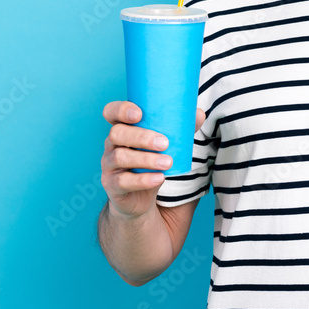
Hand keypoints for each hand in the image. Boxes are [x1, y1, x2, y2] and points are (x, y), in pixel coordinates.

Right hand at [100, 101, 204, 220]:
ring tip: (168, 162)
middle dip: (141, 137)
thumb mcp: (165, 145)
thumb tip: (200, 113)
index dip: (121, 110)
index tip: (139, 114)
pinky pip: (123, 181)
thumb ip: (181, 128)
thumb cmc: (153, 162)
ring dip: (146, 159)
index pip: (111, 112)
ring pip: (120, 157)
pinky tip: (159, 178)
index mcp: (123, 128)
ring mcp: (109, 165)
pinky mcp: (112, 186)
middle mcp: (111, 144)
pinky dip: (142, 180)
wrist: (141, 199)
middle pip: (116, 133)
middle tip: (165, 143)